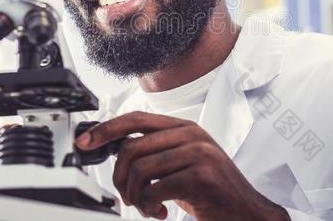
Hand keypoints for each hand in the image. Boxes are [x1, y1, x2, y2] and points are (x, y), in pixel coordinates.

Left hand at [75, 111, 289, 220]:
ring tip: (146, 205)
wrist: (246, 211)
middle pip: (131, 148)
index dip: (106, 129)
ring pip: (140, 169)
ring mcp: (197, 153)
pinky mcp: (200, 176)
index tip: (86, 142)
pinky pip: (154, 189)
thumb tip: (117, 149)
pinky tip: (159, 211)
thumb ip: (157, 151)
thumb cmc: (211, 189)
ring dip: (135, 196)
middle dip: (120, 178)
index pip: (136, 119)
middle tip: (128, 196)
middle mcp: (190, 135)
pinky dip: (148, 206)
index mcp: (184, 127)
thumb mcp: (183, 162)